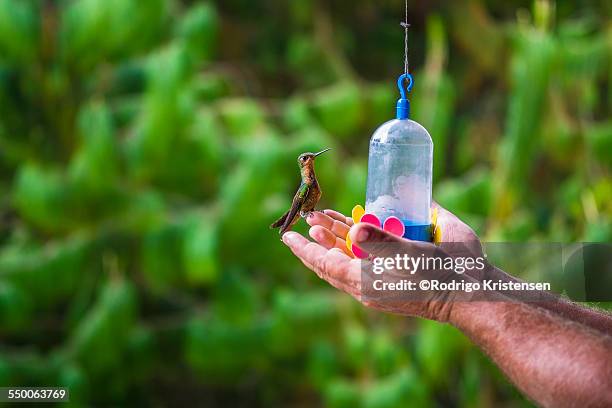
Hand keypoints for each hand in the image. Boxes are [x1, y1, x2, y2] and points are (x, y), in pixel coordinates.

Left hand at [282, 205, 489, 321]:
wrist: (469, 292)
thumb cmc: (441, 273)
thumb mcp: (410, 254)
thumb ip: (381, 240)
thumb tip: (354, 230)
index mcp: (365, 282)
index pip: (324, 264)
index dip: (305, 249)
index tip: (288, 236)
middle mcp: (366, 286)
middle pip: (331, 261)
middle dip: (318, 239)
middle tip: (309, 217)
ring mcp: (377, 285)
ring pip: (346, 261)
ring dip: (334, 240)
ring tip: (323, 219)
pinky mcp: (389, 281)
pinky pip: (362, 263)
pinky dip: (353, 246)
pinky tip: (354, 229)